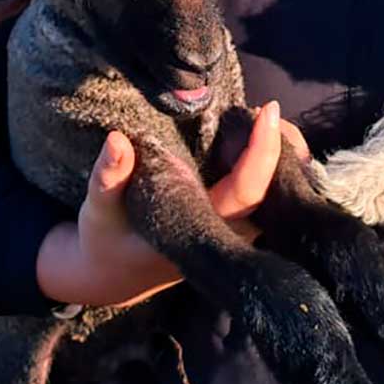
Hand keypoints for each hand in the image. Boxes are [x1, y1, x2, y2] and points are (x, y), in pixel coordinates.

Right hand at [36, 103, 308, 308]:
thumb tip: (118, 140)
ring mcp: (235, 230)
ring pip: (276, 195)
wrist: (112, 273)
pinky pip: (265, 192)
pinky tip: (267, 133)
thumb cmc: (106, 239)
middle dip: (285, 150)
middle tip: (274, 109)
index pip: (246, 191)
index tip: (267, 111)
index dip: (262, 152)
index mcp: (200, 230)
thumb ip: (107, 178)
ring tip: (272, 117)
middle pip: (276, 194)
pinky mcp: (233, 221)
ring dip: (283, 156)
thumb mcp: (98, 211)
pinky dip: (271, 163)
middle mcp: (227, 234)